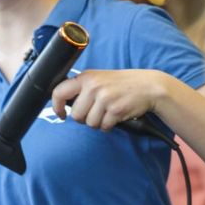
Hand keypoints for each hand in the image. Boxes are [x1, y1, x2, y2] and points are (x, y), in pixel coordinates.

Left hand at [51, 69, 166, 130]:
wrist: (148, 86)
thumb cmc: (122, 84)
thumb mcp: (99, 79)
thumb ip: (83, 88)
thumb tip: (65, 103)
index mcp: (86, 77)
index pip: (59, 92)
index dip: (56, 106)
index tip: (61, 114)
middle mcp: (93, 86)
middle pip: (76, 115)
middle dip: (85, 118)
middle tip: (96, 112)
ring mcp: (104, 98)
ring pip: (90, 123)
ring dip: (98, 122)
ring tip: (108, 112)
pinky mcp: (115, 110)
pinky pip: (104, 126)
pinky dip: (109, 125)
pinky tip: (116, 115)